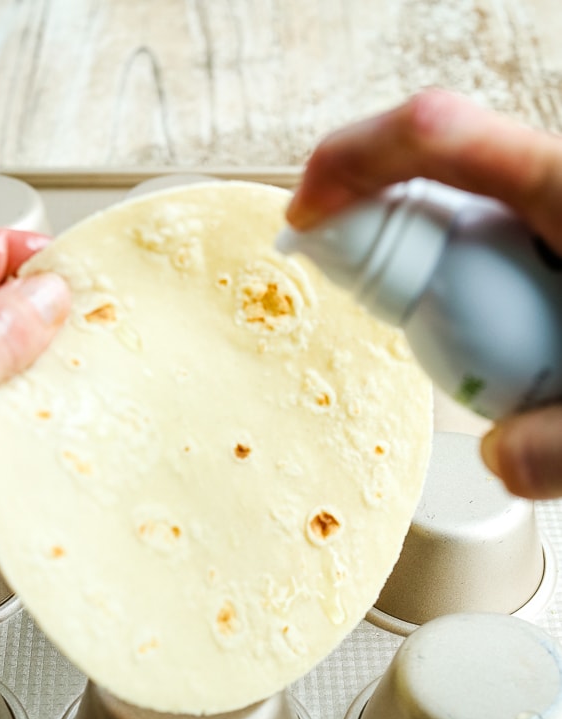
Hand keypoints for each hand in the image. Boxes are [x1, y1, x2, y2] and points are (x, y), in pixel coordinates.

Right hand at [287, 90, 561, 499]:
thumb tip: (500, 457)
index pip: (436, 137)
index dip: (350, 163)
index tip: (305, 212)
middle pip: (447, 196)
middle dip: (416, 276)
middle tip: (437, 352)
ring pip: (487, 245)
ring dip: (479, 314)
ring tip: (536, 385)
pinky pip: (521, 268)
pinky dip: (514, 320)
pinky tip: (550, 370)